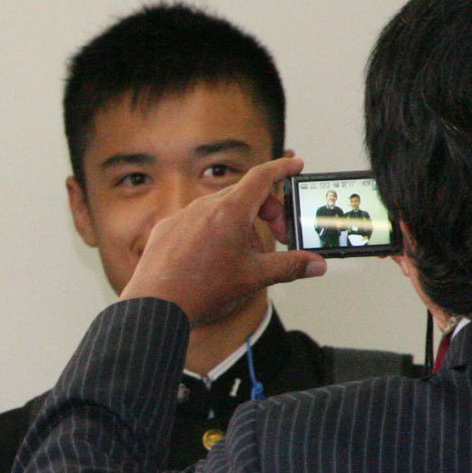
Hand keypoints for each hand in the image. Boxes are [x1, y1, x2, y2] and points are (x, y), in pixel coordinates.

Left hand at [119, 156, 325, 323]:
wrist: (156, 307)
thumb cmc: (201, 291)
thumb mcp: (254, 278)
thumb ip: (289, 267)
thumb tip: (315, 265)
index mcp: (230, 211)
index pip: (262, 177)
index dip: (282, 169)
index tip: (295, 165)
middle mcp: (204, 207)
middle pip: (244, 195)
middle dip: (267, 212)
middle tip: (279, 237)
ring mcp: (183, 216)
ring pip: (221, 210)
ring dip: (240, 225)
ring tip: (244, 257)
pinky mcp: (167, 229)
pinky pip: (197, 221)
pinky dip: (213, 232)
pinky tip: (213, 260)